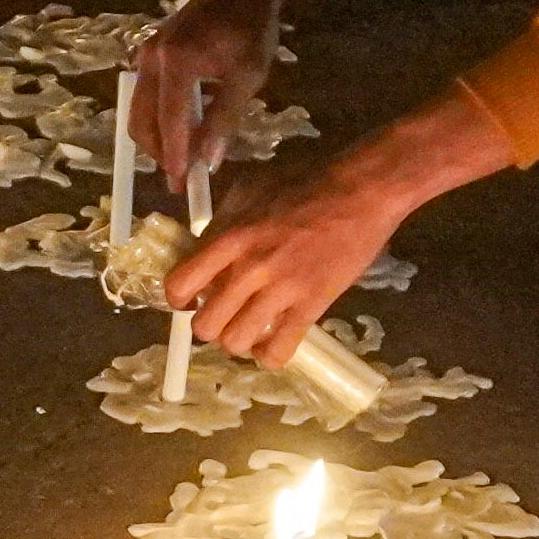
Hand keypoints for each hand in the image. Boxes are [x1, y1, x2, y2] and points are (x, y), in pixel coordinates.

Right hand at [132, 0, 289, 180]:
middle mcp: (151, 58)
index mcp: (175, 62)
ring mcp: (147, 53)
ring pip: (140, 110)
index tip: (181, 186)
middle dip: (159, 153)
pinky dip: (159, 119)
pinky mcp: (151, 53)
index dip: (174, 156)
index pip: (169, 121)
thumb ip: (225, 119)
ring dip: (157, 138)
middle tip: (183, 180)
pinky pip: (146, 96)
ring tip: (184, 160)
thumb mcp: (247, 77)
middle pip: (142, 120)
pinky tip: (184, 131)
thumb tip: (210, 162)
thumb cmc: (252, 29)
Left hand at [164, 124, 454, 359]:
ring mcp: (281, 291)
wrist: (360, 193)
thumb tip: (204, 244)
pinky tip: (270, 345)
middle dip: (208, 325)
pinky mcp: (312, 307)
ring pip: (235, 343)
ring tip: (246, 329)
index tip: (188, 299)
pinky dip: (268, 356)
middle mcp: (250, 269)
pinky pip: (278, 352)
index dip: (178, 298)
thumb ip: (223, 219)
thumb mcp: (251, 187)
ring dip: (236, 341)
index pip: (181, 284)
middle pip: (205, 324)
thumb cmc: (305, 182)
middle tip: (222, 315)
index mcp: (230, 237)